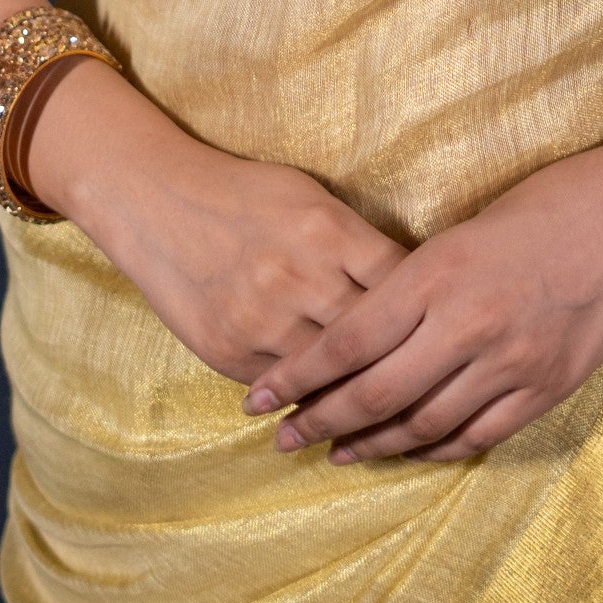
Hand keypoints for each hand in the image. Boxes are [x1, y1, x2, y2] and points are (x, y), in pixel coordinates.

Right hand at [26, 60, 407, 384]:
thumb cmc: (244, 194)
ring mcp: (263, 321)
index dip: (430, 308)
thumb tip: (413, 280)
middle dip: (409, 359)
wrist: (157, 203)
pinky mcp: (230, 352)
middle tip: (439, 378)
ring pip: (334, 375)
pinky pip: (287, 389)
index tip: (446, 322)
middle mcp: (300, 278)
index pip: (403, 282)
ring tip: (401, 408)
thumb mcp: (310, 197)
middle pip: (376, 337)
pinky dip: (314, 397)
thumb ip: (357, 240)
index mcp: (328, 231)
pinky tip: (338, 407)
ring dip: (366, 392)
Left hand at [242, 117, 602, 462]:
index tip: (258, 397)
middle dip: (319, 422)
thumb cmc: (549, 203)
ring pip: (422, 424)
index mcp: (438, 273)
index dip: (297, 377)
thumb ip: (416, 281)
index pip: (347, 342)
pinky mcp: (547, 387)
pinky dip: (435, 448)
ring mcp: (511, 362)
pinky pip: (476, 434)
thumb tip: (363, 328)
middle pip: (373, 394)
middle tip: (282, 441)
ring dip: (372, 444)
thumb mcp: (464, 228)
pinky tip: (408, 451)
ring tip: (336, 451)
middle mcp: (468, 324)